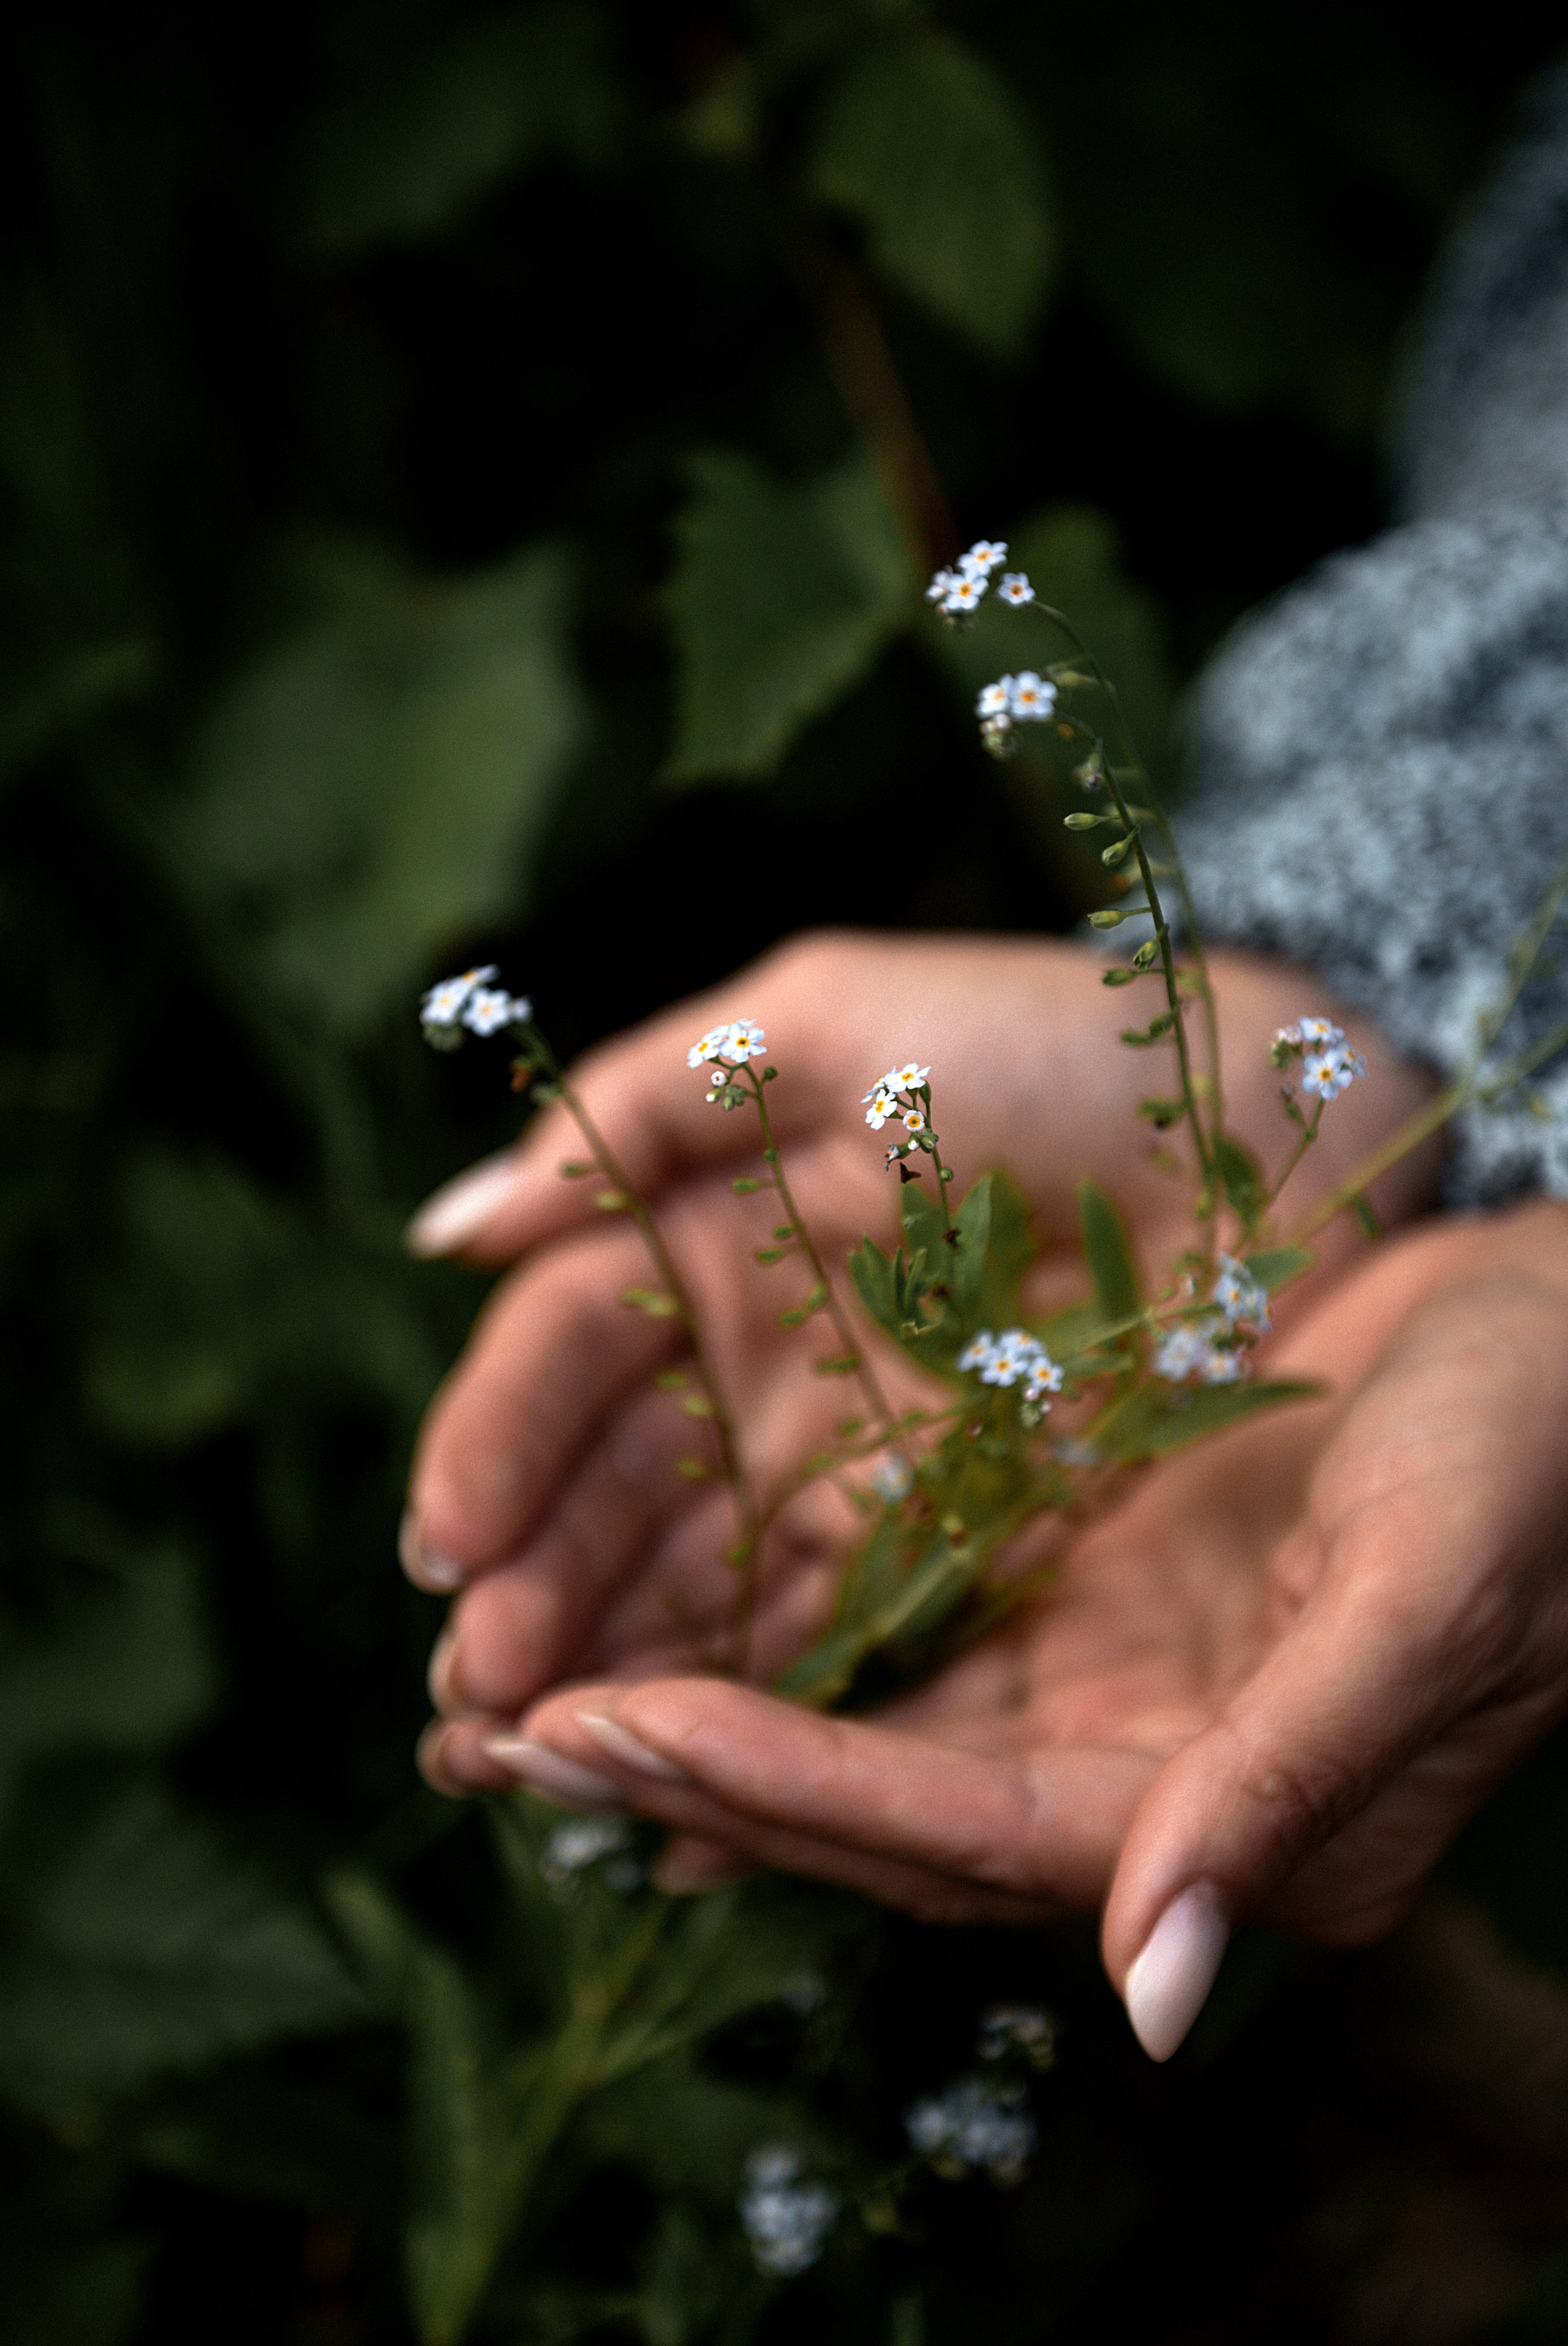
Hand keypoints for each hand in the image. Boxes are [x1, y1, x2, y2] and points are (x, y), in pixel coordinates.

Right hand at [404, 932, 1436, 1740]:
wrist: (1271, 1130)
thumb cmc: (1055, 1044)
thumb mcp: (836, 1027)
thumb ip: (642, 1106)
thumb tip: (447, 1230)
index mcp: (709, 1234)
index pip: (568, 1348)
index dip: (498, 1443)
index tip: (448, 1544)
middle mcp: (756, 1368)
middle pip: (611, 1494)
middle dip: (531, 1596)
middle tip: (469, 1699)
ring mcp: (844, 1469)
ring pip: (699, 1588)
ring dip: (606, 1677)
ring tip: (519, 1767)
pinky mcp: (943, 1553)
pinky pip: (825, 1642)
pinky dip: (742, 1712)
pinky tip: (665, 1788)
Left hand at [453, 1200, 1567, 2061]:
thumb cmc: (1534, 1453)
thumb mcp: (1429, 1598)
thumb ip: (1289, 1789)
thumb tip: (1157, 2009)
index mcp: (1238, 1815)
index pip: (958, 1830)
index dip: (772, 1781)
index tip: (589, 1723)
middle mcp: (1160, 1790)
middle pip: (882, 1820)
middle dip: (682, 1779)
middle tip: (480, 1733)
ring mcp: (1123, 1704)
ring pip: (871, 1749)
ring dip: (701, 1734)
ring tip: (516, 1705)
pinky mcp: (1100, 1616)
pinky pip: (910, 1664)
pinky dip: (784, 1663)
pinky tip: (664, 1642)